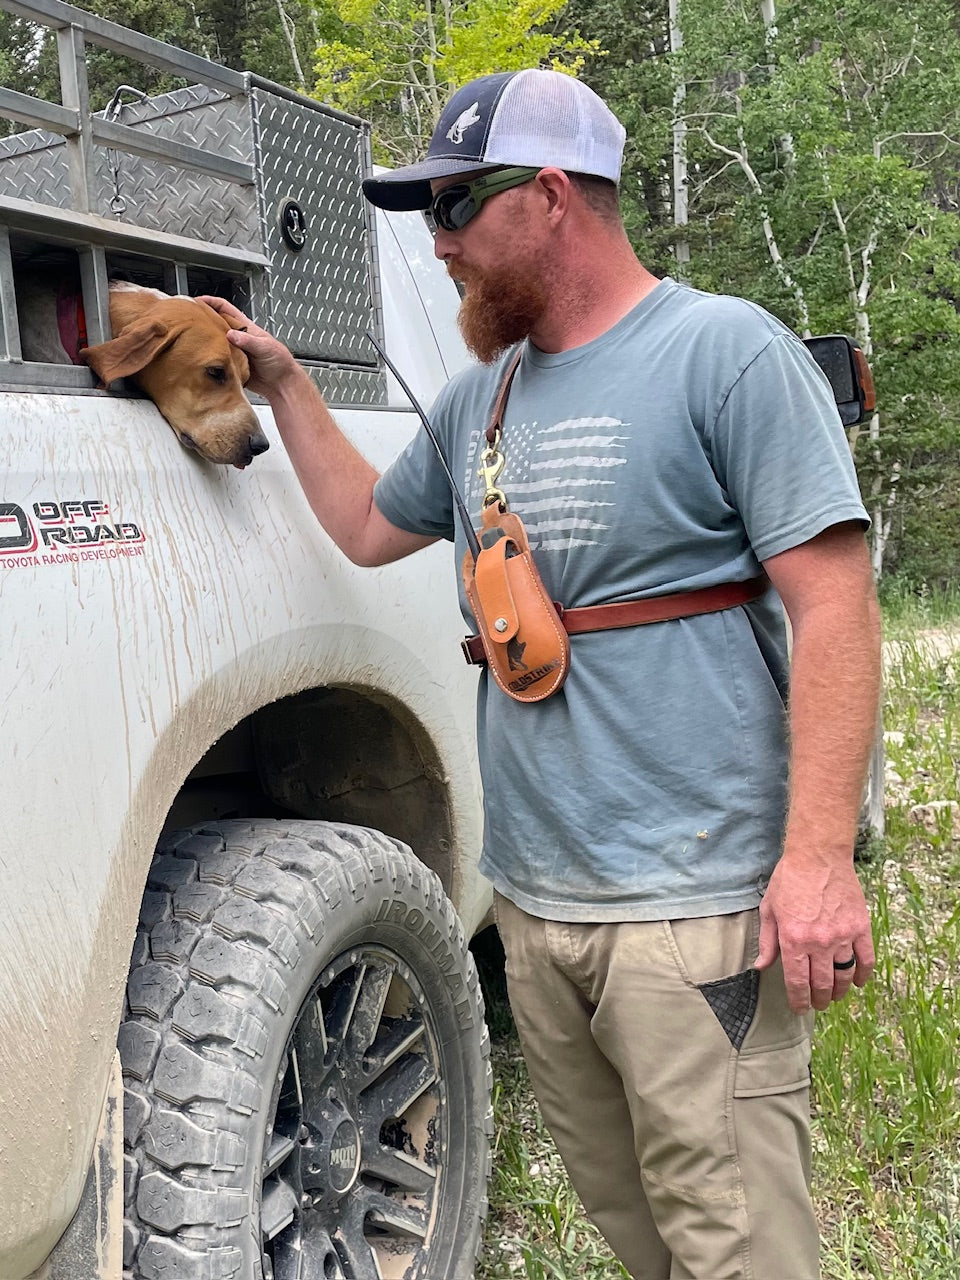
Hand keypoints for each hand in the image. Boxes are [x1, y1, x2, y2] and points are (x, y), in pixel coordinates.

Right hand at [197, 295, 301, 398]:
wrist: (282, 384)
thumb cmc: (280, 362)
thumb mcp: (265, 347)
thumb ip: (248, 341)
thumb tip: (231, 335)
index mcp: (245, 328)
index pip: (225, 308)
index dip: (211, 302)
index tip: (197, 301)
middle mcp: (238, 338)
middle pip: (215, 324)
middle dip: (202, 320)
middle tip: (188, 321)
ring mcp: (234, 351)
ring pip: (214, 343)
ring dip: (204, 341)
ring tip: (190, 340)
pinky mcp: (232, 366)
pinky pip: (218, 360)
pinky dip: (210, 360)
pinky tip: (202, 360)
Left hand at [755, 851, 874, 1013]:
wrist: (818, 856)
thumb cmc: (789, 879)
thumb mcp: (769, 909)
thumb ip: (766, 941)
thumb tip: (761, 966)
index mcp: (793, 940)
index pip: (796, 982)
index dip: (799, 1000)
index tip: (800, 1008)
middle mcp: (818, 943)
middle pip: (821, 984)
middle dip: (818, 1000)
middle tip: (817, 1004)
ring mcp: (842, 936)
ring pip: (843, 976)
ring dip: (839, 991)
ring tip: (834, 996)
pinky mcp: (860, 928)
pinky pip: (865, 959)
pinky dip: (863, 974)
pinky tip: (858, 981)